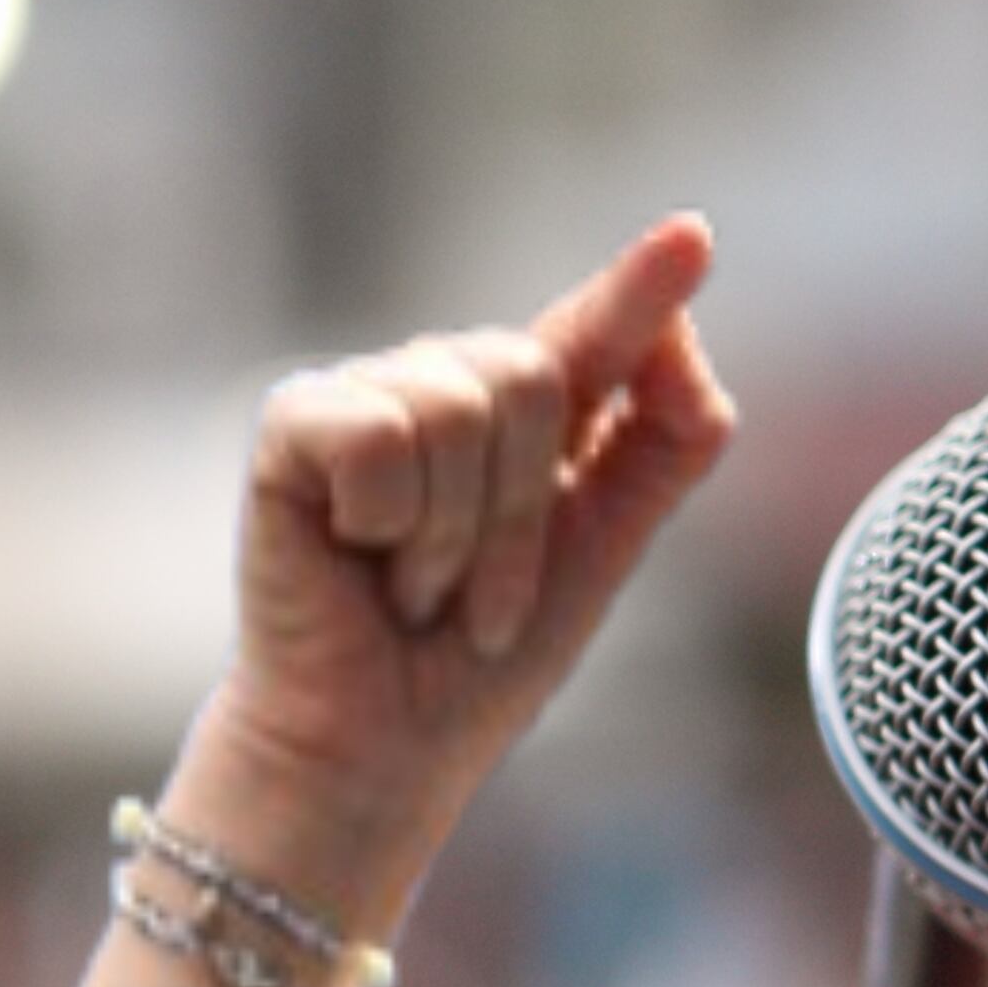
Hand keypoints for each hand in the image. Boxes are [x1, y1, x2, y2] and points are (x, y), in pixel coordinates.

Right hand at [194, 215, 734, 904]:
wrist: (379, 750)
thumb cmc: (479, 664)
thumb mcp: (605, 550)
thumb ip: (664, 444)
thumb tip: (684, 331)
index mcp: (525, 411)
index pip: (595, 332)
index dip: (641, 285)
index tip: (692, 236)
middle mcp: (445, 383)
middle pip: (529, 375)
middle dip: (518, 515)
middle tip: (477, 595)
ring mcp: (366, 395)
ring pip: (456, 408)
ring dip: (453, 537)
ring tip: (416, 589)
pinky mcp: (295, 423)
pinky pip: (380, 431)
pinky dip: (386, 520)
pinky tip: (357, 556)